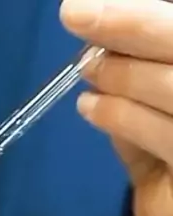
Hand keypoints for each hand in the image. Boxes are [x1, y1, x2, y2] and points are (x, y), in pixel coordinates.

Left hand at [60, 0, 172, 215]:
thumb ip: (141, 94)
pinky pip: (166, 135)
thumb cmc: (171, 174)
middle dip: (132, 25)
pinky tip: (91, 108)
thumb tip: (104, 46)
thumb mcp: (157, 125)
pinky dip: (123, 116)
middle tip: (76, 16)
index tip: (92, 9)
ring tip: (87, 69)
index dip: (141, 15)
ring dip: (123, 74)